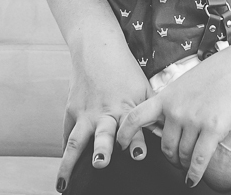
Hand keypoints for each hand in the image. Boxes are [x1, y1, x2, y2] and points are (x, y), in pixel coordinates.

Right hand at [58, 45, 153, 191]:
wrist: (98, 49)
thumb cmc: (125, 71)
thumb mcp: (144, 89)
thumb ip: (153, 113)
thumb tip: (167, 134)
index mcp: (124, 108)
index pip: (131, 128)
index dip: (136, 141)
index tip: (138, 155)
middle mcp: (104, 113)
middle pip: (102, 134)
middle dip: (102, 149)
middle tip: (101, 163)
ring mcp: (85, 112)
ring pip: (76, 140)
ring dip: (70, 162)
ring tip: (64, 183)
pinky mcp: (71, 109)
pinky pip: (67, 134)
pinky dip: (64, 152)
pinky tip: (63, 171)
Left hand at [116, 42, 230, 187]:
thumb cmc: (214, 74)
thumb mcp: (183, 84)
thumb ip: (171, 102)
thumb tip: (161, 121)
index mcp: (165, 97)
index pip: (135, 117)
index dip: (125, 134)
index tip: (121, 144)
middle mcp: (175, 109)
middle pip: (165, 146)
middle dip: (171, 157)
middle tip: (177, 160)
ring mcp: (193, 119)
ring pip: (183, 154)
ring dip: (186, 164)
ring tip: (190, 166)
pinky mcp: (212, 128)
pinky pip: (199, 159)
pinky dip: (195, 174)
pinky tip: (193, 180)